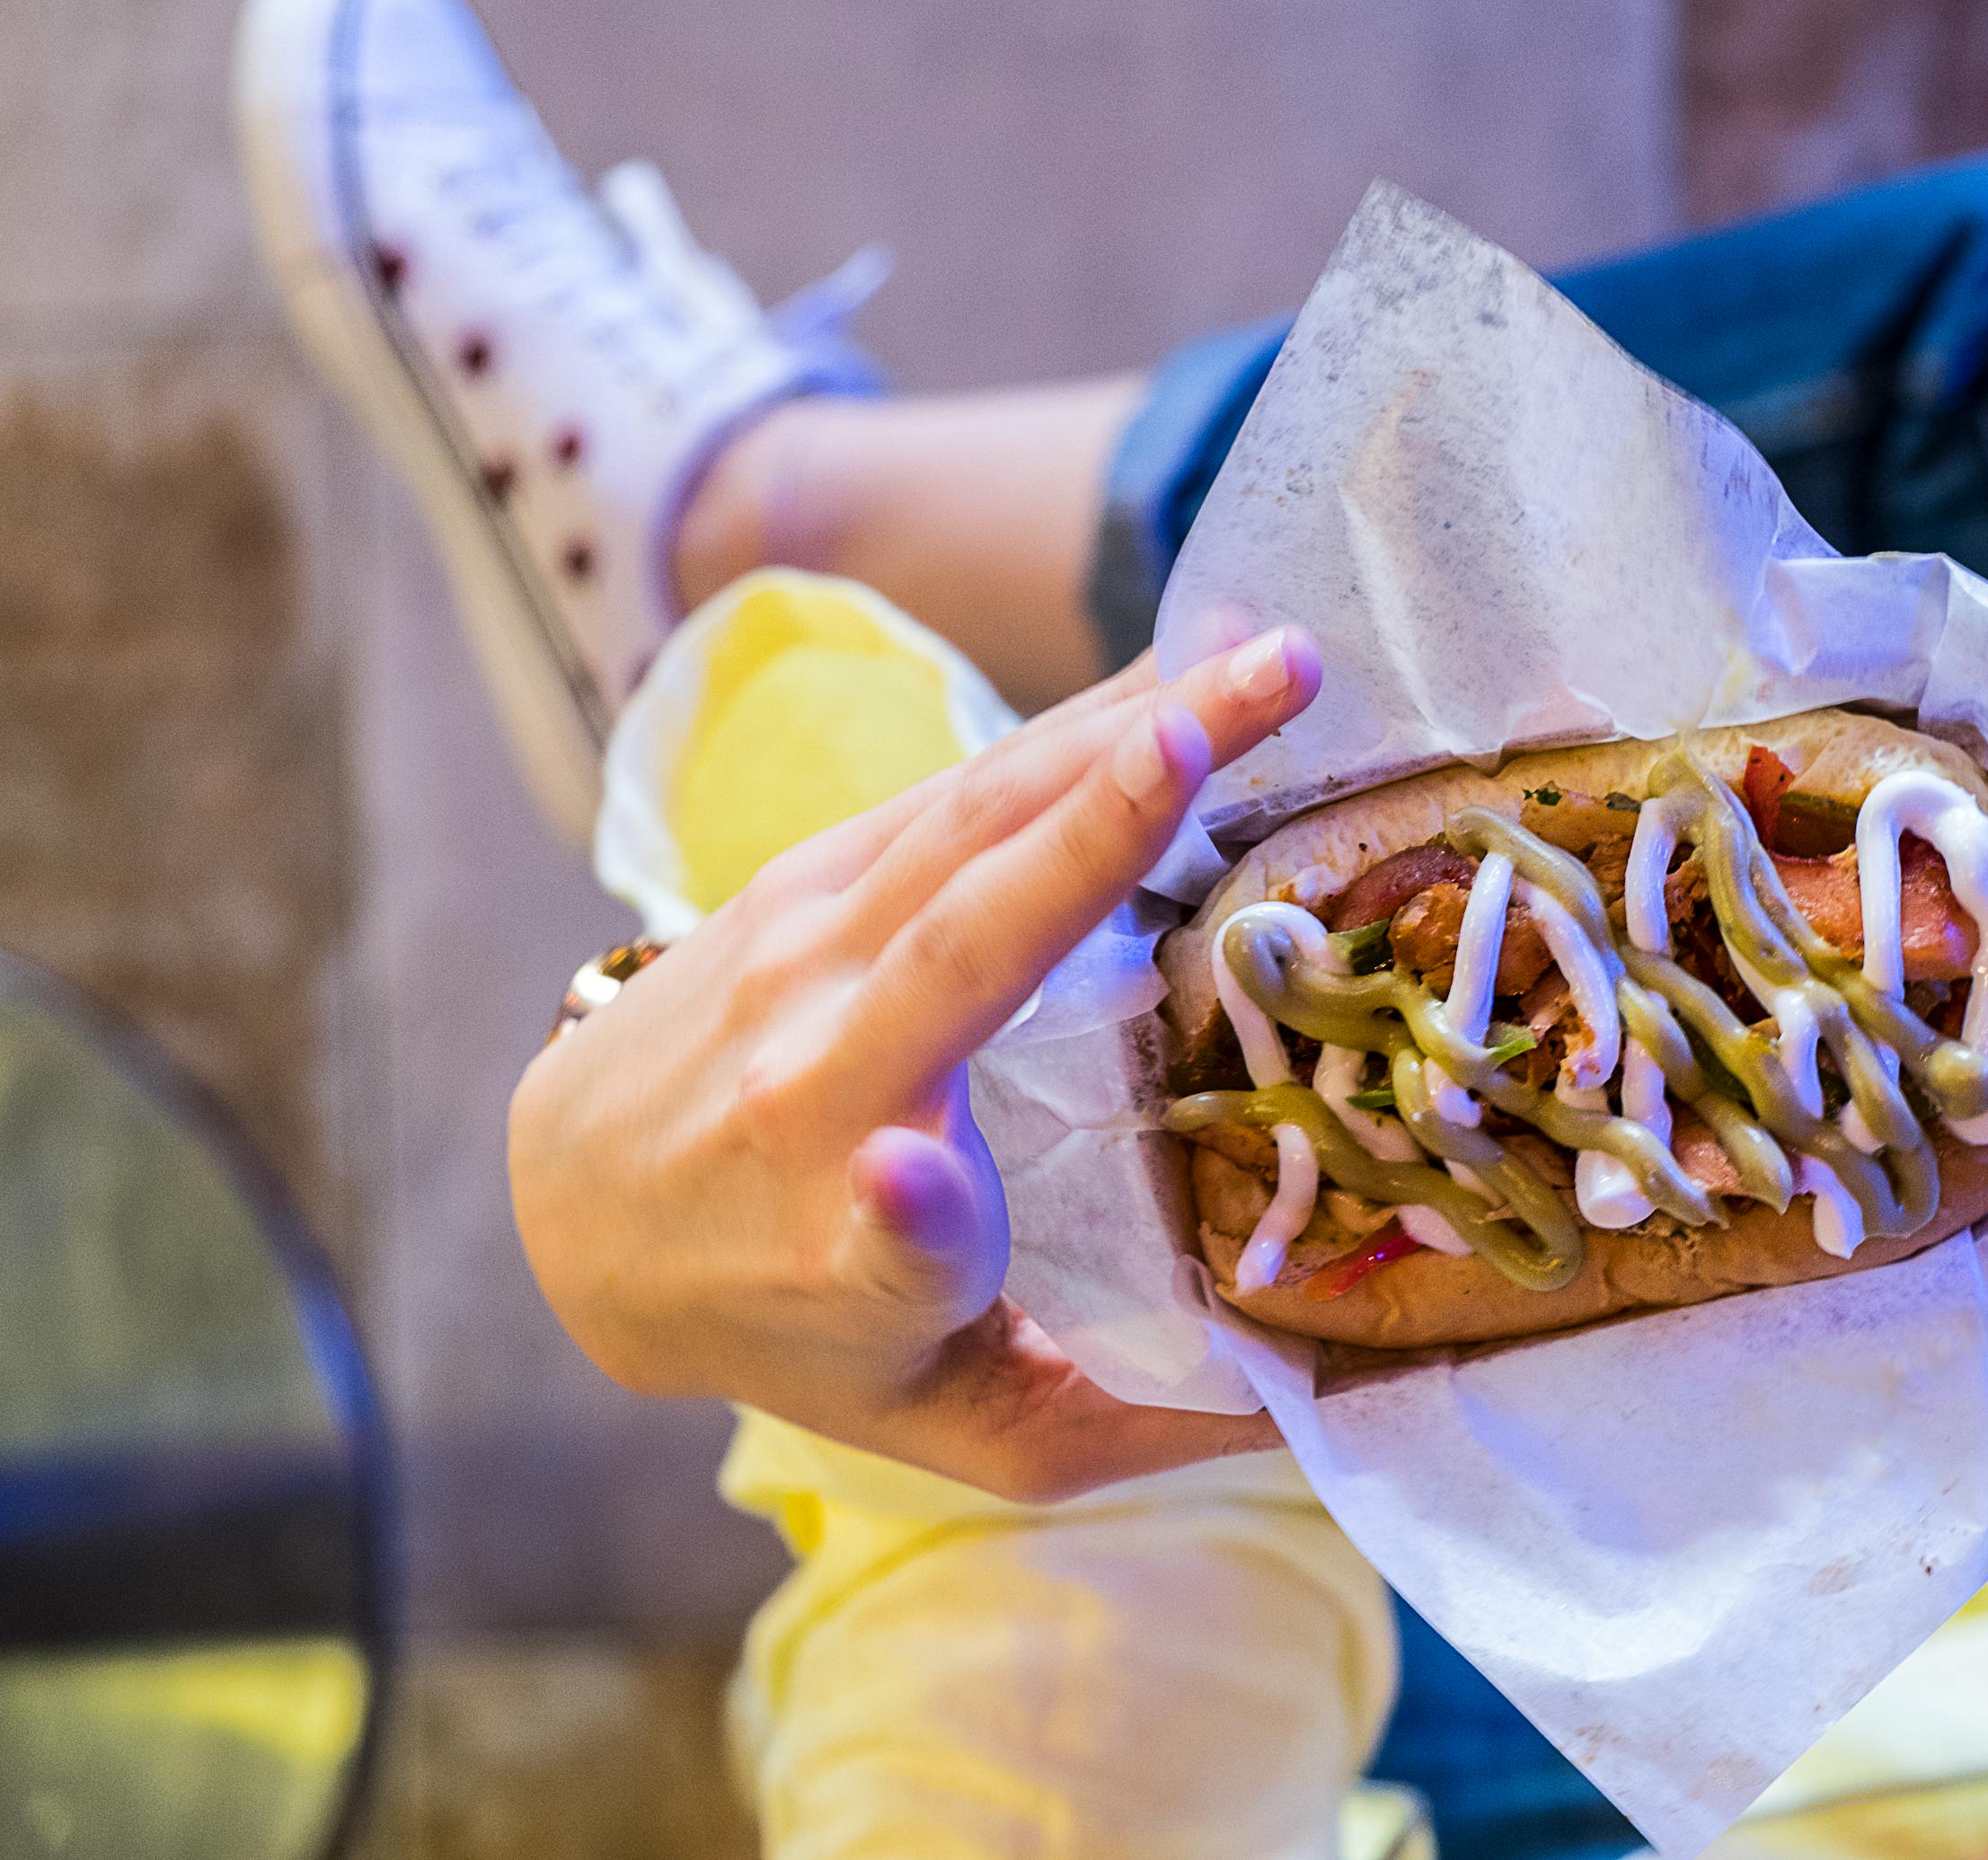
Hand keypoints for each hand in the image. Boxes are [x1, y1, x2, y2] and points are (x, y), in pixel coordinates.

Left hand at [508, 628, 1321, 1504]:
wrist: (578, 1205)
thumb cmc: (807, 1327)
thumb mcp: (952, 1422)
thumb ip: (1119, 1421)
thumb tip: (1317, 1401)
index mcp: (852, 1263)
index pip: (883, 1251)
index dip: (904, 1223)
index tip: (914, 1184)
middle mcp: (812, 1088)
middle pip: (966, 937)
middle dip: (1108, 819)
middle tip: (1270, 708)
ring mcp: (799, 955)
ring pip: (972, 822)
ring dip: (1126, 725)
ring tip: (1272, 657)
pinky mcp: (808, 873)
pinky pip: (960, 787)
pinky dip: (1079, 724)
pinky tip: (1183, 670)